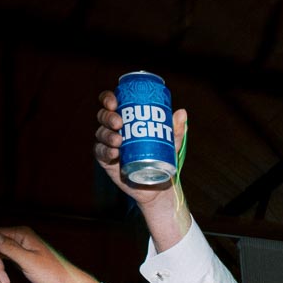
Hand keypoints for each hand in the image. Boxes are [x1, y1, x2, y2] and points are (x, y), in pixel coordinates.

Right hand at [95, 90, 188, 206]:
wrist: (157, 184)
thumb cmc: (162, 158)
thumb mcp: (170, 143)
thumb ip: (175, 130)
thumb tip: (182, 112)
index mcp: (125, 118)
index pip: (111, 103)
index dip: (108, 99)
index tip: (114, 102)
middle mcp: (114, 129)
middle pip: (103, 117)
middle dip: (108, 117)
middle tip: (119, 123)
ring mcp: (108, 144)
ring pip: (101, 134)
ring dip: (107, 135)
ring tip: (118, 140)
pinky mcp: (106, 161)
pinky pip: (100, 153)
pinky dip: (105, 151)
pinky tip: (113, 152)